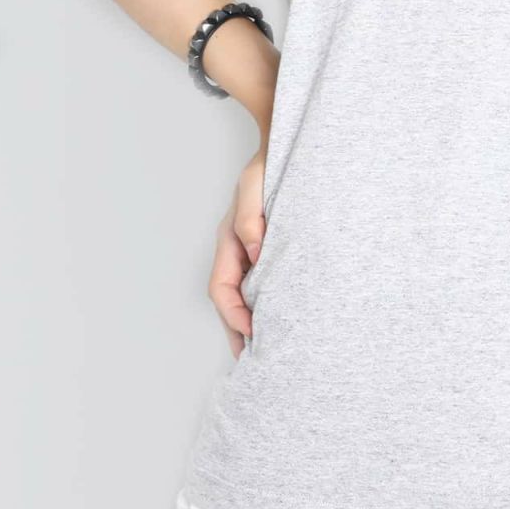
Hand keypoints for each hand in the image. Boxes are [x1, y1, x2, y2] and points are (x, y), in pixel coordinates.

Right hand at [208, 145, 266, 358]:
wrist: (286, 147)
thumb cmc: (268, 165)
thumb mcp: (255, 185)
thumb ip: (250, 217)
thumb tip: (255, 253)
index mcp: (229, 239)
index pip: (223, 286)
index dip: (234, 313)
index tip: (253, 332)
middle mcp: (237, 249)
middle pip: (230, 299)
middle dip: (239, 330)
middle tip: (253, 360)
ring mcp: (250, 251)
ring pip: (244, 294)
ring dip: (250, 321)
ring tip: (264, 351)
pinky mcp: (268, 249)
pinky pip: (261, 282)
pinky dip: (264, 303)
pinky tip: (277, 317)